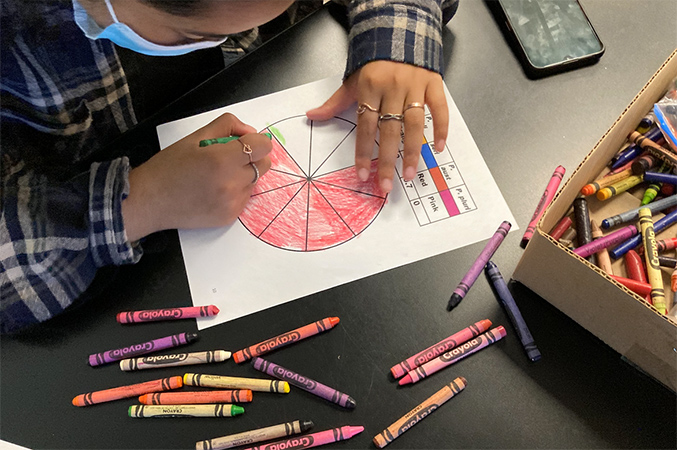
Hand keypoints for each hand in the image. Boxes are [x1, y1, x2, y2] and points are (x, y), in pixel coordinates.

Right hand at [122, 113, 271, 240]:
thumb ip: (226, 126)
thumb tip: (249, 130)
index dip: (256, 141)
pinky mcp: (229, 217)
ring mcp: (232, 203)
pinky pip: (245, 199)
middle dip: (252, 157)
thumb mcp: (194, 137)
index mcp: (221, 160)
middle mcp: (230, 184)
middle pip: (264, 164)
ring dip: (243, 176)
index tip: (245, 142)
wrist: (150, 202)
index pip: (263, 146)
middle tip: (229, 158)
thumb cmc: (169, 168)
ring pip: (255, 182)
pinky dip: (236, 192)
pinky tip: (214, 190)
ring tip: (217, 176)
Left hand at [306, 60, 447, 192]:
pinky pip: (439, 109)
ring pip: (414, 124)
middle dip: (386, 161)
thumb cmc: (374, 63)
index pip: (365, 126)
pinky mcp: (433, 83)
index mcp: (370, 87)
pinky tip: (437, 148)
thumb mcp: (352, 80)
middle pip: (389, 131)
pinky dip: (440, 128)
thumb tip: (311, 116)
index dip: (362, 152)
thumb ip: (335, 102)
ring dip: (412, 151)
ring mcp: (415, 86)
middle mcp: (393, 87)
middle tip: (386, 185)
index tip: (362, 175)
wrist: (399, 32)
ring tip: (410, 174)